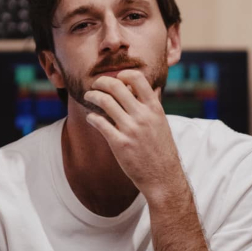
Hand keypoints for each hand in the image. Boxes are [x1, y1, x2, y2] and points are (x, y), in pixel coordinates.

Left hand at [83, 68, 184, 204]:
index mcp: (154, 108)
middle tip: (95, 85)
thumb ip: (153, 105)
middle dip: (101, 82)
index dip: (123, 74)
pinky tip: (91, 118)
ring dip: (92, 96)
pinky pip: (99, 122)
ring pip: (104, 101)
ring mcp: (130, 129)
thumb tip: (149, 89)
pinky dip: (92, 117)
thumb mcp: (162, 123)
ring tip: (88, 97)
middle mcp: (142, 116)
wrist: (163, 176)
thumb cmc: (161, 149)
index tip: (116, 78)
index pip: (137, 78)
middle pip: (116, 86)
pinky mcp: (119, 143)